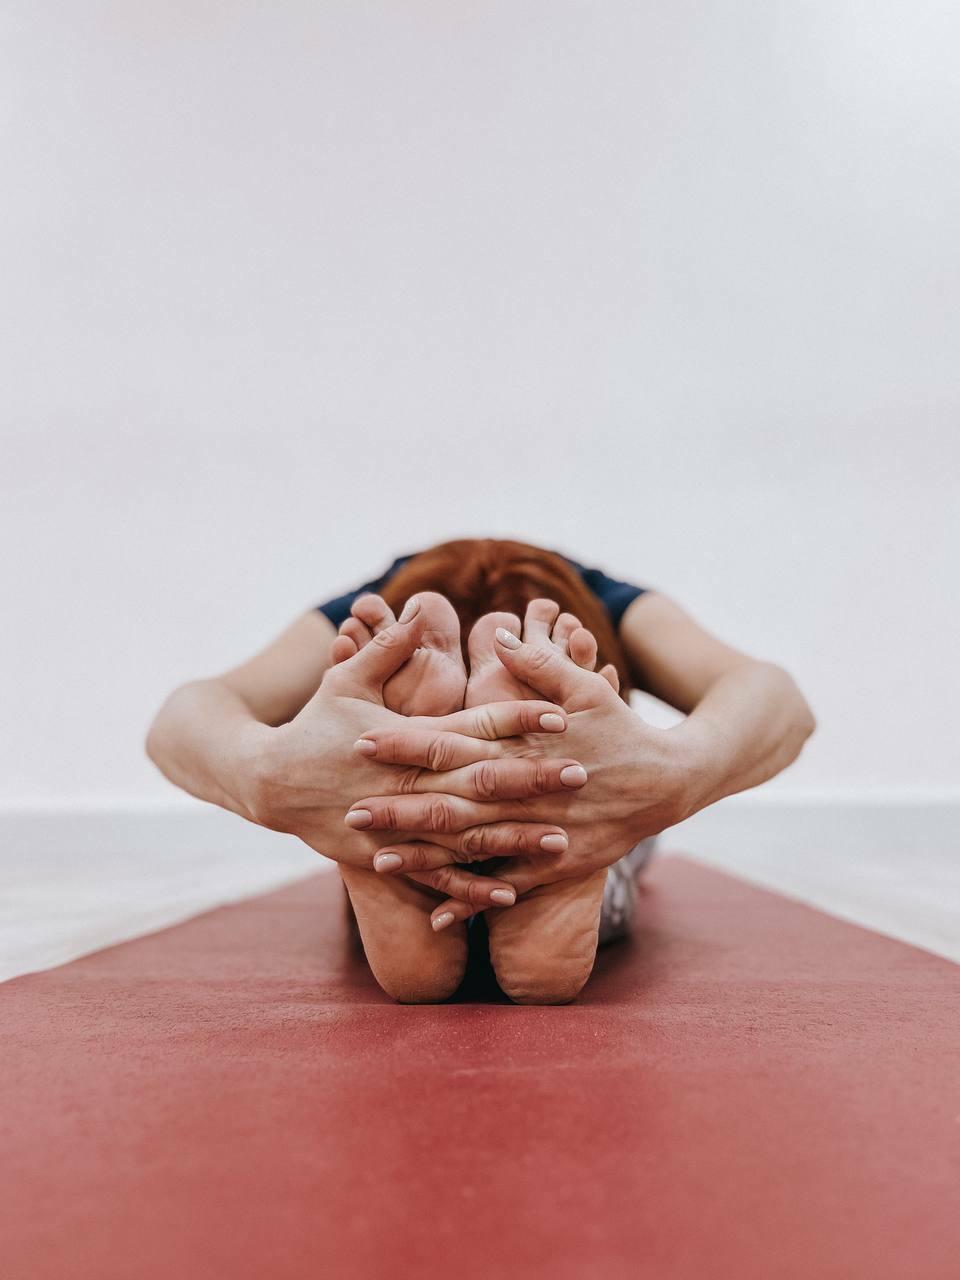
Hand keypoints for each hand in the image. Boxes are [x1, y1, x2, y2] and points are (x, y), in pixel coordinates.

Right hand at [243, 598, 585, 905]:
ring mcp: (394, 825)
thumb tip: (419, 606)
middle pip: (478, 782)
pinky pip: (433, 876)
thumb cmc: (313, 724)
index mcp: (403, 738)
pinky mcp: (383, 857)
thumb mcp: (346, 678)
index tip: (560, 714)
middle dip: (531, 779)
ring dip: (513, 839)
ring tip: (561, 839)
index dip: (517, 720)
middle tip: (580, 774)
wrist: (266, 784)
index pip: (470, 726)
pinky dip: (469, 888)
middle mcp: (404, 783)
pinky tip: (509, 894)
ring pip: (464, 836)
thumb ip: (388, 646)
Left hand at [351, 603, 694, 924]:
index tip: (364, 742)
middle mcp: (528, 793)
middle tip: (352, 810)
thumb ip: (539, 663)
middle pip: (453, 801)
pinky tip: (439, 915)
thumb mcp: (585, 686)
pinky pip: (508, 886)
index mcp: (526, 746)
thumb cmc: (623, 727)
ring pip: (473, 848)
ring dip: (426, 855)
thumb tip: (499, 634)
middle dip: (401, 806)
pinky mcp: (557, 864)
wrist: (671, 782)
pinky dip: (474, 899)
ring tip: (377, 859)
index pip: (456, 744)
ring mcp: (541, 833)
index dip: (409, 745)